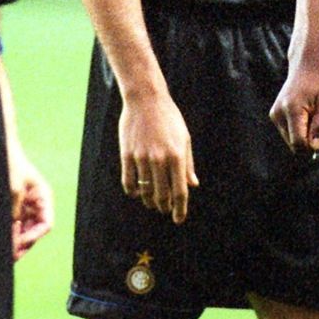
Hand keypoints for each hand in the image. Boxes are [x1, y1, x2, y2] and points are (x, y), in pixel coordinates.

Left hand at [8, 145, 52, 260]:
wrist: (2, 150)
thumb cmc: (12, 165)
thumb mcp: (14, 188)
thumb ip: (15, 210)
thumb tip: (13, 230)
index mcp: (44, 198)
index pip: (46, 224)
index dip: (33, 236)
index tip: (18, 241)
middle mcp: (38, 204)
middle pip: (36, 231)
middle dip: (24, 243)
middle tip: (11, 255)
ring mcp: (27, 206)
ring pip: (26, 231)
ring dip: (17, 241)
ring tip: (5, 251)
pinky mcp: (16, 207)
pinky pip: (16, 225)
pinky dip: (11, 233)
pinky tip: (2, 239)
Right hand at [119, 92, 197, 224]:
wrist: (146, 99)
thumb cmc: (169, 118)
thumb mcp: (184, 138)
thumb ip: (187, 164)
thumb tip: (192, 185)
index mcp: (177, 156)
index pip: (180, 192)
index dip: (180, 210)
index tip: (178, 219)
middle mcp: (160, 159)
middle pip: (162, 196)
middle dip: (164, 207)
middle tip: (165, 209)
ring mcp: (142, 157)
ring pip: (145, 192)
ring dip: (149, 201)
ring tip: (152, 202)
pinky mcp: (127, 154)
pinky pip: (129, 182)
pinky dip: (133, 192)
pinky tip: (137, 192)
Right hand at [269, 59, 318, 153]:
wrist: (305, 66)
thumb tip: (315, 147)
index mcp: (291, 109)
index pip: (298, 143)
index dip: (314, 145)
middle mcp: (278, 114)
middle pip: (294, 144)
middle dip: (311, 141)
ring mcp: (275, 115)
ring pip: (292, 141)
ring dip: (306, 136)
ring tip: (316, 118)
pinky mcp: (275, 116)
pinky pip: (289, 134)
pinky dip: (301, 131)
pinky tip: (309, 117)